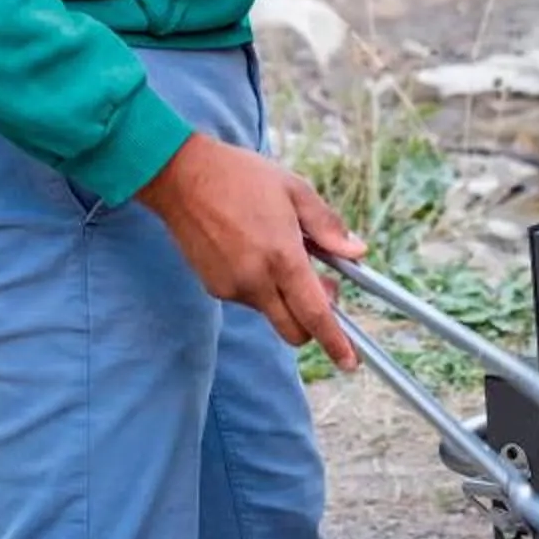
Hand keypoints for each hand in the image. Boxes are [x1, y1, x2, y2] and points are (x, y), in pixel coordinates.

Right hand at [134, 133, 368, 368]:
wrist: (181, 177)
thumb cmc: (242, 177)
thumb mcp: (295, 190)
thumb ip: (328, 226)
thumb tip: (357, 251)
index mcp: (282, 258)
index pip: (314, 315)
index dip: (336, 342)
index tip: (350, 362)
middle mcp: (256, 282)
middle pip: (293, 330)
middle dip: (313, 322)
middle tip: (321, 285)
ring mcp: (231, 288)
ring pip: (271, 311)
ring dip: (285, 296)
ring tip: (280, 248)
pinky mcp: (214, 287)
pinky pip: (249, 298)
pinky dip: (262, 285)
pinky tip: (254, 249)